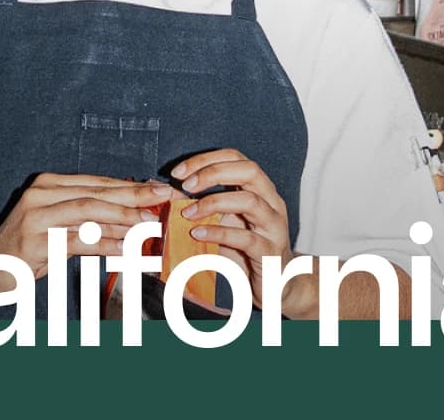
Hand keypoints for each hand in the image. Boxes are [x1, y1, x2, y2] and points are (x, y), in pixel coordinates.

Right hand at [0, 173, 174, 281]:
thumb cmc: (27, 246)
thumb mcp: (58, 225)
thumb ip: (89, 218)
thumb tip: (134, 216)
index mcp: (48, 184)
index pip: (97, 181)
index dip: (129, 185)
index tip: (158, 188)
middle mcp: (41, 194)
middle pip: (96, 193)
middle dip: (133, 196)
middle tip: (162, 197)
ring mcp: (36, 217)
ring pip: (89, 213)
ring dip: (123, 219)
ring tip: (149, 224)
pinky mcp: (35, 243)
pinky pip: (78, 241)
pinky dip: (105, 244)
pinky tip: (125, 249)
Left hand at [172, 149, 305, 314]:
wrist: (275, 284)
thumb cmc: (246, 251)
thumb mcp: (222, 223)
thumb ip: (201, 206)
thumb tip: (168, 193)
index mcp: (260, 189)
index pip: (236, 158)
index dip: (206, 160)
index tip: (178, 172)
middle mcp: (272, 202)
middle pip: (249, 170)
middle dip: (213, 173)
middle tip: (185, 184)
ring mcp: (274, 226)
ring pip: (250, 201)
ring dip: (214, 202)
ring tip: (187, 213)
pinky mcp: (270, 252)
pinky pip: (246, 238)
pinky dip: (219, 233)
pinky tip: (197, 234)